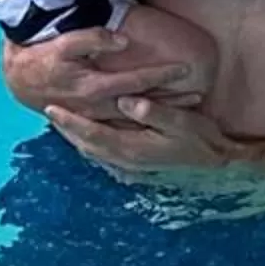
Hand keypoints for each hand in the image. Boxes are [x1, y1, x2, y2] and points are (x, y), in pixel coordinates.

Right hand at [2, 24, 195, 115]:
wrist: (19, 81)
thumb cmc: (43, 58)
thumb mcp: (64, 42)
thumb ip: (93, 39)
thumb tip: (122, 41)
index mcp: (94, 87)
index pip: (136, 81)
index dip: (161, 75)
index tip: (184, 69)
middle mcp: (98, 107)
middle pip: (142, 105)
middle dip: (170, 101)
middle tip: (197, 95)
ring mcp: (95, 116)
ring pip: (136, 118)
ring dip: (160, 112)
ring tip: (186, 107)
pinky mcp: (91, 119)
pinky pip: (123, 125)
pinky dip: (143, 122)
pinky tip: (159, 120)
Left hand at [46, 95, 249, 174]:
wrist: (217, 160)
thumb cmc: (200, 137)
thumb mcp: (181, 121)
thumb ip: (153, 111)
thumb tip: (127, 102)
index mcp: (133, 149)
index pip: (93, 134)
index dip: (70, 122)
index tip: (51, 108)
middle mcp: (127, 159)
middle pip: (86, 144)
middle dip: (66, 128)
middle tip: (48, 110)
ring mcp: (131, 163)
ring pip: (93, 149)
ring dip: (76, 135)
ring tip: (61, 119)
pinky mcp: (137, 161)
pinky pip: (104, 151)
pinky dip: (90, 140)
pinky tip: (87, 129)